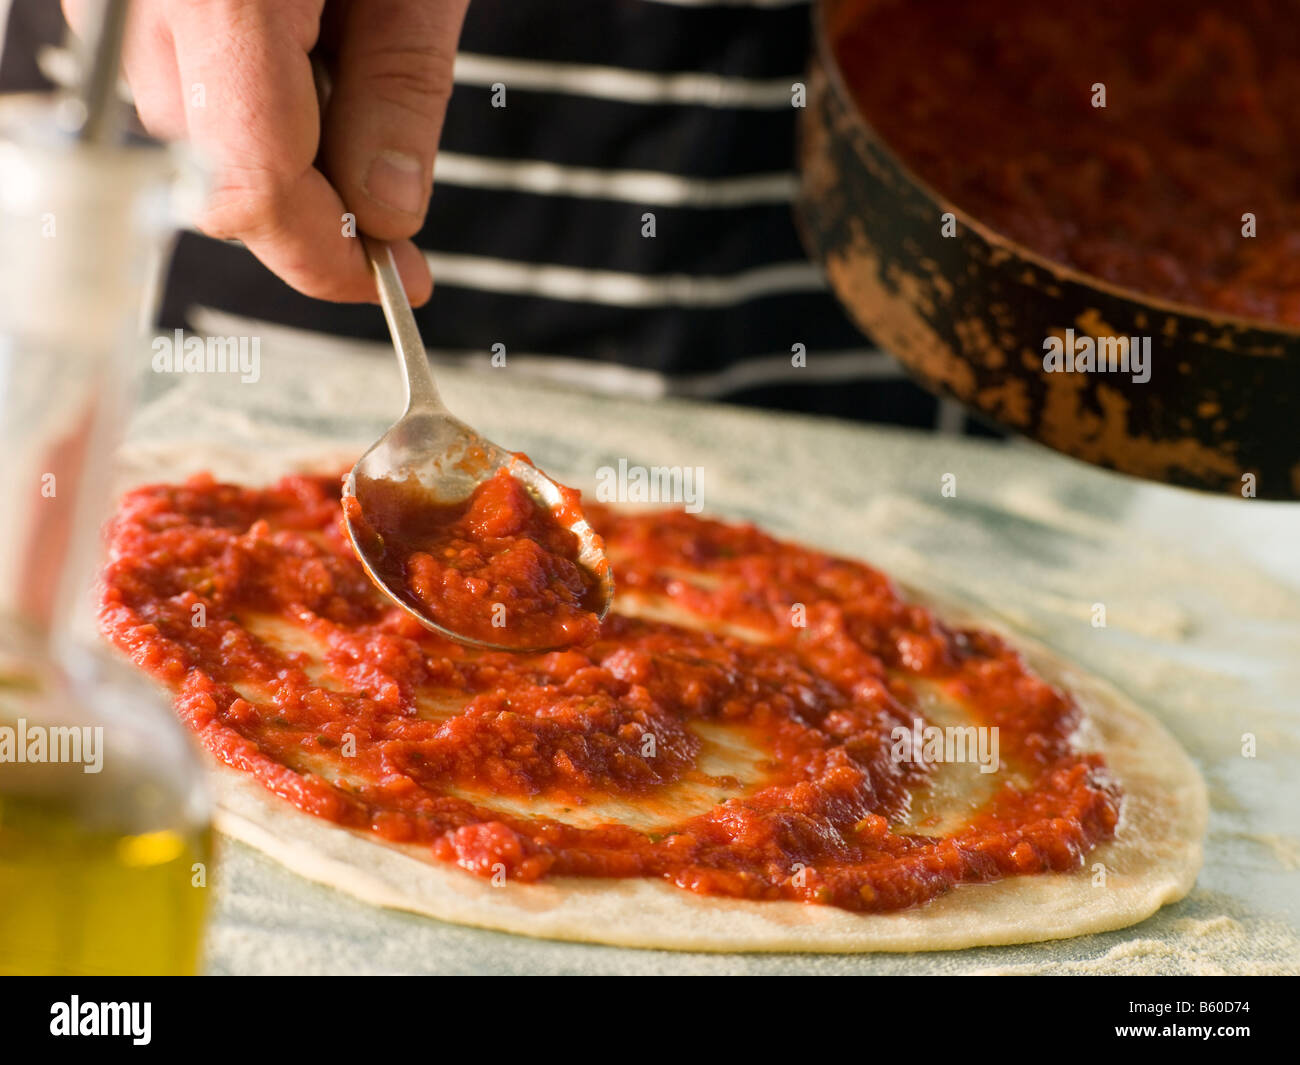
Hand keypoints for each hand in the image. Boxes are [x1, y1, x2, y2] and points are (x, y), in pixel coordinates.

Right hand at [63, 0, 470, 304]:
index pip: (255, 189)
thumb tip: (392, 210)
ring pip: (195, 131)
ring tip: (342, 58)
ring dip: (280, 142)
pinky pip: (173, 73)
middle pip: (220, 172)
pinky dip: (243, 90)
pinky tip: (295, 34)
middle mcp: (144, 0)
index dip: (327, 258)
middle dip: (314, 203)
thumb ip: (400, 89)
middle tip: (389, 182)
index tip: (397, 281)